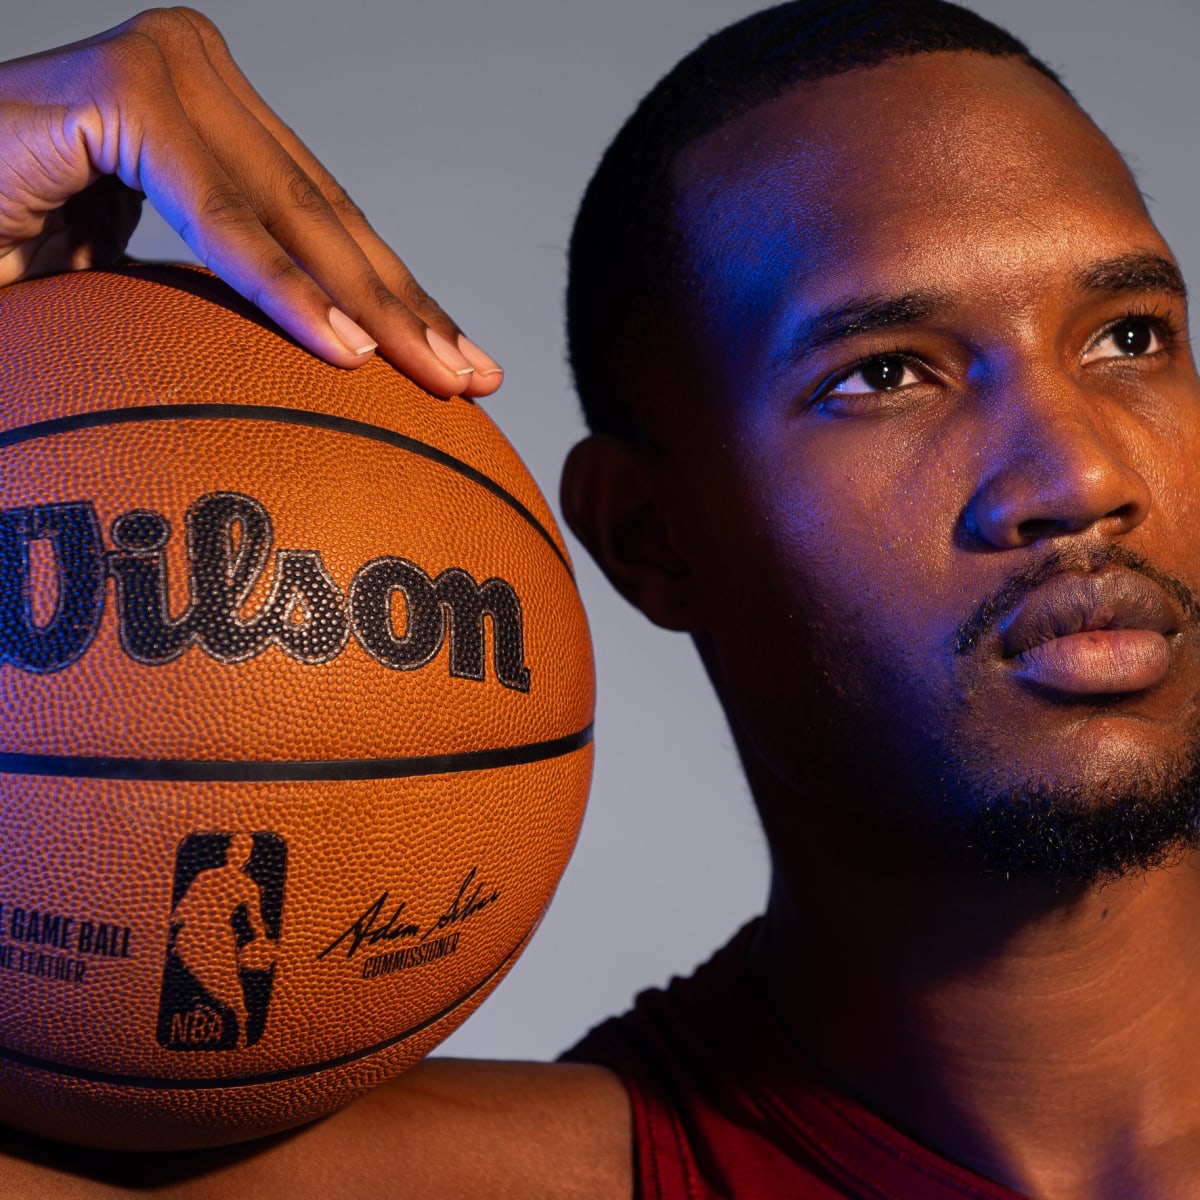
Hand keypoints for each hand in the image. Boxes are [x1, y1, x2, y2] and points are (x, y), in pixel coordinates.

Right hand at [0, 7, 501, 394]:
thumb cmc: (20, 247)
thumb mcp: (141, 275)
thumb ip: (218, 294)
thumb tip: (320, 370)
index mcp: (215, 115)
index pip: (330, 218)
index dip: (402, 295)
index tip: (463, 365)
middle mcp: (201, 78)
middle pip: (331, 217)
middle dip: (411, 308)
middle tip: (475, 380)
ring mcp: (167, 74)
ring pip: (295, 217)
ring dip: (374, 308)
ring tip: (438, 377)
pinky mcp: (124, 95)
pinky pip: (220, 220)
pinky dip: (284, 291)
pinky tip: (346, 350)